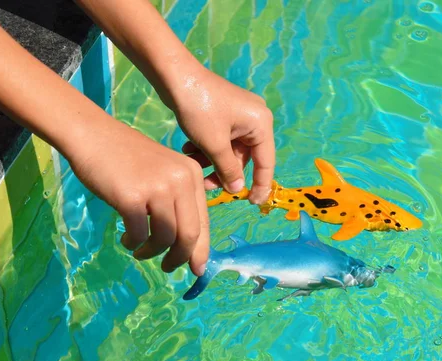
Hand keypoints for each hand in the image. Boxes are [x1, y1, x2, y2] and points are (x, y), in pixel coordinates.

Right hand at [69, 123, 209, 274]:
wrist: (94, 136)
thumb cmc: (128, 159)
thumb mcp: (164, 173)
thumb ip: (178, 202)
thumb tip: (188, 246)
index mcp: (192, 174)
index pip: (203, 221)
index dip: (201, 249)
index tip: (197, 270)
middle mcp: (180, 180)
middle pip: (189, 234)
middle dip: (180, 258)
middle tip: (168, 268)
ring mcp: (157, 187)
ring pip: (165, 238)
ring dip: (152, 252)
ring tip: (141, 251)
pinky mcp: (132, 197)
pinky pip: (139, 234)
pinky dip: (133, 242)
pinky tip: (127, 239)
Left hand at [170, 65, 275, 203]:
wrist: (176, 76)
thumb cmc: (199, 108)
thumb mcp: (214, 144)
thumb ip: (228, 169)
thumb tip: (237, 189)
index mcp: (261, 124)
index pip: (265, 162)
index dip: (259, 185)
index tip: (252, 204)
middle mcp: (256, 119)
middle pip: (244, 157)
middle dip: (224, 171)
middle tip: (207, 186)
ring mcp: (240, 115)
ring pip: (230, 150)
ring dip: (212, 160)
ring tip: (193, 163)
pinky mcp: (225, 113)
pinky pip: (222, 139)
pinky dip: (208, 147)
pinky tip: (189, 148)